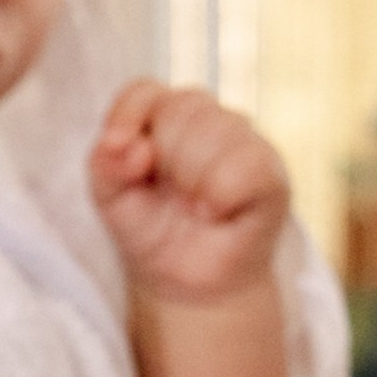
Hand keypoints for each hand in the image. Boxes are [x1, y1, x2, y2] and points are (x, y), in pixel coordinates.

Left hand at [88, 82, 290, 304]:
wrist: (187, 285)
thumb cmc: (152, 232)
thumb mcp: (111, 199)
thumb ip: (105, 166)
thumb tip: (133, 147)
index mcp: (164, 116)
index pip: (146, 91)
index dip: (129, 115)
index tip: (117, 149)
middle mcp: (208, 119)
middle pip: (181, 108)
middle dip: (165, 158)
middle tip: (169, 196)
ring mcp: (244, 142)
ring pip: (217, 130)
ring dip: (194, 179)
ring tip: (193, 208)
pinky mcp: (271, 174)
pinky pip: (248, 164)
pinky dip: (222, 192)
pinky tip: (214, 212)